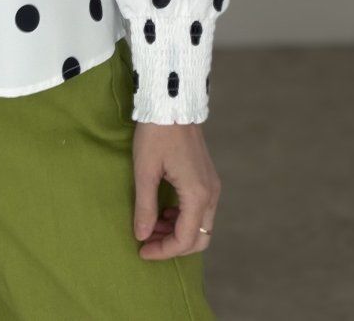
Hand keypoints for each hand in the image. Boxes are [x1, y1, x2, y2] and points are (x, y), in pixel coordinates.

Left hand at [130, 122, 220, 259]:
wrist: (172, 102)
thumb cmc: (156, 134)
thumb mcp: (145, 170)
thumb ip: (145, 206)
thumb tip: (142, 235)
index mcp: (197, 195)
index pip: (185, 240)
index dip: (163, 251)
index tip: (141, 250)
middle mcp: (211, 194)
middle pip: (199, 238)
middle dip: (173, 245)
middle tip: (147, 241)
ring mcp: (212, 185)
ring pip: (201, 225)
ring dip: (178, 231)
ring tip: (151, 224)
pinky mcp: (208, 177)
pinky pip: (200, 209)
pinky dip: (183, 217)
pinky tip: (163, 209)